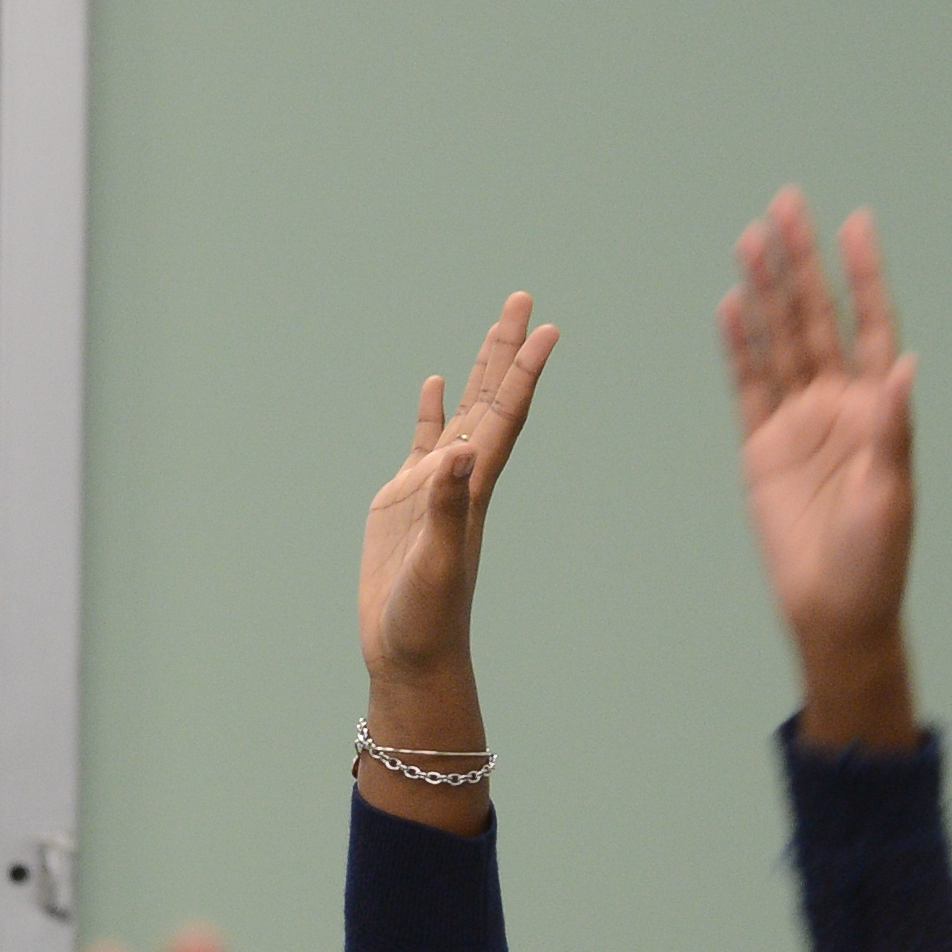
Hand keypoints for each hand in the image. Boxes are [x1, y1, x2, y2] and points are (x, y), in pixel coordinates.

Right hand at [358, 292, 559, 689]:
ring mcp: (432, 487)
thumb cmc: (427, 617)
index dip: (525, 371)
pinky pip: (421, 443)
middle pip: (490, 399)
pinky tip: (431, 384)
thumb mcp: (437, 562)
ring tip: (494, 325)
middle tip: (524, 298)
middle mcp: (460, 477)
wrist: (410, 653)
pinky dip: (429, 412)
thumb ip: (446, 507)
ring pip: (461, 413)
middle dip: (507, 349)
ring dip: (478, 370)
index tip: (547, 327)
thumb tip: (457, 453)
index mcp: (474, 486)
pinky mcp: (403, 502)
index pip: (505, 415)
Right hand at [718, 189, 920, 738]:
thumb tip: (905, 367)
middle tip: (787, 205)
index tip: (853, 221)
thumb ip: (893, 429)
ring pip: (778, 341)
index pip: (871, 324)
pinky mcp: (761, 449)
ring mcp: (798, 423)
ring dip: (765, 292)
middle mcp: (839, 404)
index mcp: (879, 407)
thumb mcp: (892, 495)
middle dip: (802, 263)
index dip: (862, 274)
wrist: (832, 609)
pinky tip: (729, 307)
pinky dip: (738, 346)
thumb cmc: (875, 559)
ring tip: (750, 239)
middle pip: (817, 318)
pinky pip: (746, 386)